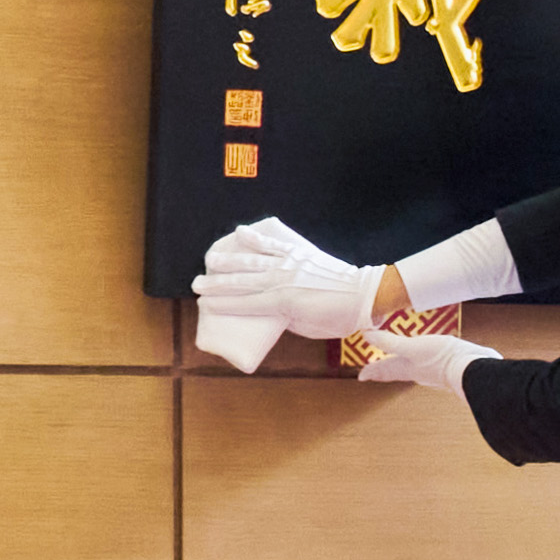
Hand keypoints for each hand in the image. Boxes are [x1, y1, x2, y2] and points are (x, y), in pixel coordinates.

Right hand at [198, 220, 377, 340]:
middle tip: (196, 284)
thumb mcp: (306, 327)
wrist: (363, 296)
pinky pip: (273, 243)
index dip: (222, 305)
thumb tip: (269, 311)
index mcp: (281, 303)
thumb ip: (284, 318)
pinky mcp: (298, 253)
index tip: (204, 304)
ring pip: (251, 261)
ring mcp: (289, 264)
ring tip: (209, 260)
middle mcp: (280, 281)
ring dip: (228, 261)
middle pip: (241, 283)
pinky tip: (239, 231)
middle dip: (217, 284)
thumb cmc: (336, 318)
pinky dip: (256, 237)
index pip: (244, 304)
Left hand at [354, 325, 486, 391]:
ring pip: (412, 370)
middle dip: (385, 371)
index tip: (361, 376)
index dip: (372, 371)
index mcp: (407, 368)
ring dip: (403, 367)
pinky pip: (429, 365)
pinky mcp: (448, 367)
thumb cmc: (443, 360)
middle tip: (376, 371)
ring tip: (399, 363)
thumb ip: (390, 342)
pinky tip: (429, 358)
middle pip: (396, 372)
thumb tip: (367, 336)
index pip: (384, 370)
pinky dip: (423, 363)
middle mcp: (418, 372)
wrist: (472, 370)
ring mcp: (433, 372)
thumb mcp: (413, 347)